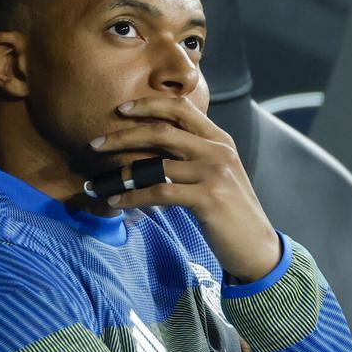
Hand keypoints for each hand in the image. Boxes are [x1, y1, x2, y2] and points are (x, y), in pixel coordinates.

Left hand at [89, 96, 280, 282]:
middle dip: (123, 135)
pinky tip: (116, 202)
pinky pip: (159, 192)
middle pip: (162, 131)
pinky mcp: (208, 198)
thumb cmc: (230, 212)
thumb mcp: (216, 174)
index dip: (148, 104)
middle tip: (95, 144)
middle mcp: (218, 150)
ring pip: (155, 164)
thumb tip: (151, 147)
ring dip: (120, 173)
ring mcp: (214, 173)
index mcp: (219, 139)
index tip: (121, 109)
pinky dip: (132, 197)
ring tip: (98, 182)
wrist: (257, 247)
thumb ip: (192, 155)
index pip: (181, 107)